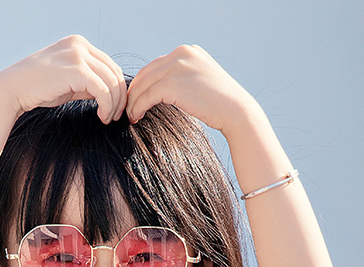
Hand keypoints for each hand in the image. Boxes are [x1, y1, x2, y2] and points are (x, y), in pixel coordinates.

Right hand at [0, 35, 127, 123]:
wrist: (14, 89)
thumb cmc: (38, 89)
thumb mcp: (68, 82)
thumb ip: (88, 83)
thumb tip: (109, 94)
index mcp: (79, 44)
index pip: (110, 65)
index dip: (118, 88)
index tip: (116, 108)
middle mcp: (80, 45)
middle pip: (114, 72)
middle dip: (120, 97)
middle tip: (117, 116)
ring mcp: (78, 55)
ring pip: (111, 81)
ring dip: (114, 104)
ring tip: (107, 118)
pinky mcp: (76, 70)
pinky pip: (102, 90)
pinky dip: (107, 105)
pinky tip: (102, 116)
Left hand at [126, 45, 255, 136]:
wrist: (235, 111)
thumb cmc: (219, 105)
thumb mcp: (200, 82)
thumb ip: (182, 79)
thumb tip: (160, 90)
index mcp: (187, 51)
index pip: (156, 65)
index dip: (142, 83)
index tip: (136, 98)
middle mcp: (181, 54)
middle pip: (146, 73)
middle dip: (134, 91)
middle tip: (128, 108)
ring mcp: (177, 67)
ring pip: (143, 85)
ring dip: (133, 102)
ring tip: (131, 116)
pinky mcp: (173, 84)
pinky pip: (147, 96)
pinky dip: (138, 107)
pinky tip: (136, 117)